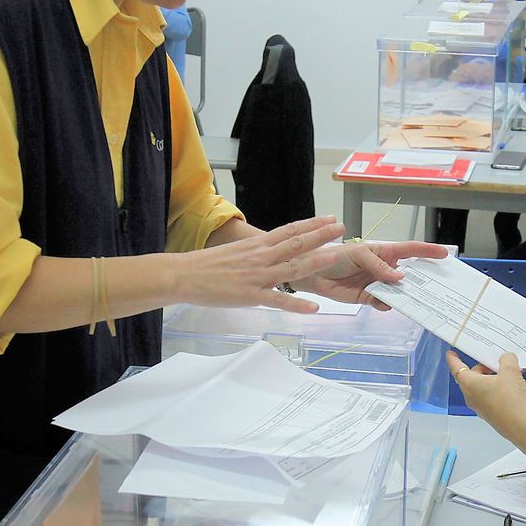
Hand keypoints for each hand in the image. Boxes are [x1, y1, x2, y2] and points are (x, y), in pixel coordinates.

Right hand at [175, 215, 348, 311]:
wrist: (183, 274)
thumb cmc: (207, 265)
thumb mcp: (236, 251)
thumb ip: (257, 251)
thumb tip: (273, 250)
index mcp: (256, 245)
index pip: (289, 230)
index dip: (311, 224)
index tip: (329, 218)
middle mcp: (260, 256)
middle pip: (296, 243)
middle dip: (321, 235)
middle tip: (342, 227)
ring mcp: (256, 276)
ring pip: (291, 268)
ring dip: (315, 262)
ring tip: (336, 256)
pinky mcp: (250, 295)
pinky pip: (277, 300)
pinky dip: (296, 304)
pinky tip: (313, 308)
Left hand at [298, 239, 446, 310]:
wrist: (313, 273)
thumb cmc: (335, 256)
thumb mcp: (359, 254)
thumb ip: (378, 265)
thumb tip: (398, 277)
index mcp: (384, 252)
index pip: (410, 250)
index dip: (427, 251)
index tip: (444, 254)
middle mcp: (385, 268)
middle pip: (409, 274)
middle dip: (423, 279)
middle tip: (438, 285)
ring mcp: (379, 284)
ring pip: (398, 291)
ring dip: (406, 295)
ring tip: (417, 300)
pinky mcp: (369, 298)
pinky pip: (384, 303)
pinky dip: (388, 304)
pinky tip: (388, 304)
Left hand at [445, 351, 525, 458]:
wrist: (521, 427)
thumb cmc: (509, 399)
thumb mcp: (510, 371)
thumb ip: (507, 359)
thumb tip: (506, 358)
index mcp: (470, 384)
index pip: (457, 368)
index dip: (454, 359)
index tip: (451, 353)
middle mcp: (473, 396)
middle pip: (478, 376)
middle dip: (490, 367)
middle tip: (502, 360)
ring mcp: (484, 406)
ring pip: (493, 385)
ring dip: (508, 376)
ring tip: (524, 369)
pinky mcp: (495, 413)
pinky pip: (503, 395)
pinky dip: (514, 387)